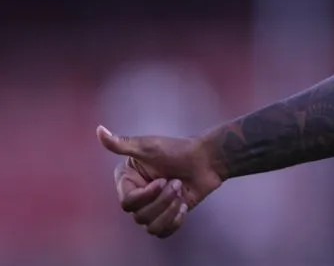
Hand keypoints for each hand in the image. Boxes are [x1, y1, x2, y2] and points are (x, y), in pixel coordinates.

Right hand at [97, 125, 222, 237]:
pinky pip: (163, 232)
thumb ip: (122, 143)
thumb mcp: (148, 146)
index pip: (127, 203)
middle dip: (162, 201)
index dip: (146, 196)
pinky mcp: (167, 215)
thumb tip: (98, 129)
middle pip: (139, 216)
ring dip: (170, 210)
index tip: (162, 180)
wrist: (207, 160)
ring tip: (181, 191)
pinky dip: (175, 221)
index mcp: (128, 181)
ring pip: (151, 227)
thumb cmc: (178, 150)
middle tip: (177, 182)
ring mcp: (152, 207)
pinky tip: (184, 205)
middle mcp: (137, 195)